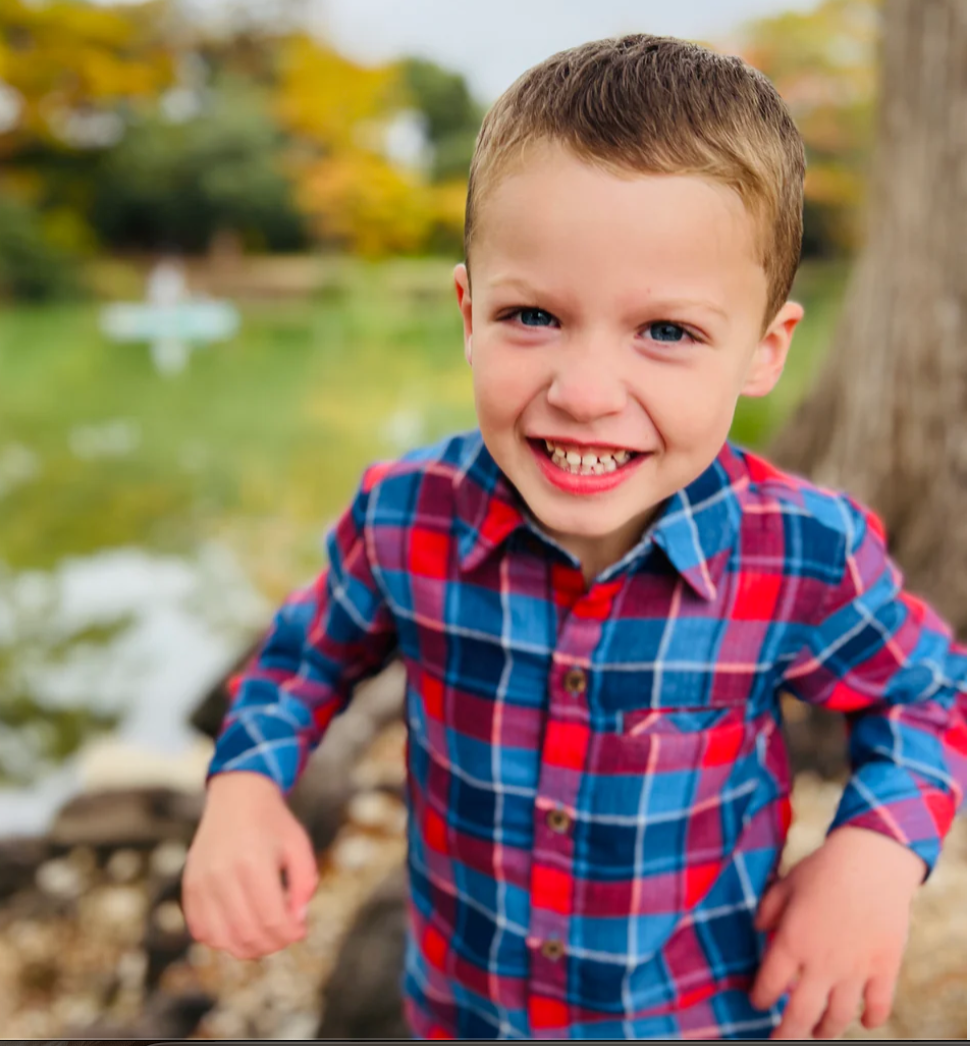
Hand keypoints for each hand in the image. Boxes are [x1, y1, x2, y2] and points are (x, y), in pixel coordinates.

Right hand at [182, 770, 318, 959]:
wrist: (236, 798)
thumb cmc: (272, 823)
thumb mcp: (299, 845)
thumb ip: (305, 884)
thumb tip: (297, 922)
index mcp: (253, 862)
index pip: (271, 920)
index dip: (290, 934)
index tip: (301, 930)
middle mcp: (222, 875)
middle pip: (247, 935)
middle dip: (273, 944)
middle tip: (286, 934)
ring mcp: (202, 883)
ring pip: (222, 940)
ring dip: (248, 948)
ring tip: (265, 934)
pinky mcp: (190, 887)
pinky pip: (202, 931)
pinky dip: (223, 939)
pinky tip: (241, 925)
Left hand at [749, 825, 924, 1039]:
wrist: (871, 861)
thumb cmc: (823, 869)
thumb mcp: (785, 884)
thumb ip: (767, 910)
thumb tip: (757, 930)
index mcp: (792, 942)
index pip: (769, 985)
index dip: (760, 998)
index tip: (756, 1002)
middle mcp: (821, 963)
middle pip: (801, 1014)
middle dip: (787, 1033)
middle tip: (778, 1040)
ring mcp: (855, 969)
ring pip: (838, 1017)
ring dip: (826, 1030)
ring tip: (818, 1034)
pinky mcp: (884, 968)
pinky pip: (878, 1006)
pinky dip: (870, 1018)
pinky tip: (863, 1020)